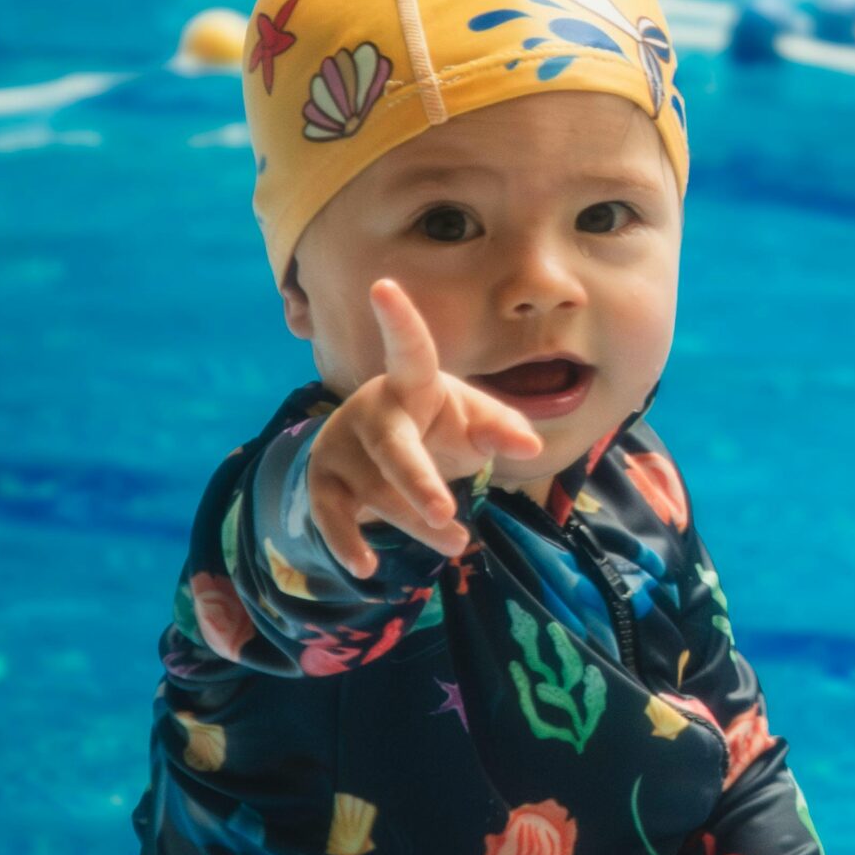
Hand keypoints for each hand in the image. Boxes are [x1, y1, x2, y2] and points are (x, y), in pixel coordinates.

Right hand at [305, 279, 543, 577]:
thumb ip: (502, 427)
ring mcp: (342, 446)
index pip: (410, 349)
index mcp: (412, 383)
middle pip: (394, 448)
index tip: (383, 285)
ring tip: (458, 543)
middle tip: (446, 512)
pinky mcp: (325, 482)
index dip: (399, 320)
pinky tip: (366, 568)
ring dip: (414, 523)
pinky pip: (332, 515)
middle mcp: (372, 410)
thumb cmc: (439, 423)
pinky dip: (349, 543)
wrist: (381, 451)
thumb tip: (529, 444)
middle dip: (418, 481)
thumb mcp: (475, 420)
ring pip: (376, 492)